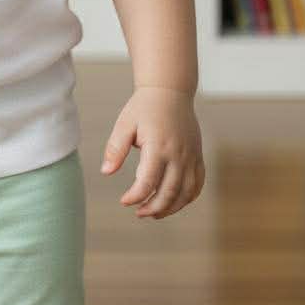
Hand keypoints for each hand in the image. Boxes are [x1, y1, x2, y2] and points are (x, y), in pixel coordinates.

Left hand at [100, 86, 204, 218]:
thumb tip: (106, 172)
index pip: (147, 182)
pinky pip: (198, 184)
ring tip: (154, 212)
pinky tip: (174, 202)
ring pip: (186, 193)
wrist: (170, 91)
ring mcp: (191, 156)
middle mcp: (178, 154)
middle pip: (169, 193)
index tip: (124, 201)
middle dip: (153, 208)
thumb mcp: (124, 125)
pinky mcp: (198, 156)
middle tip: (138, 213)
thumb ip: (116, 149)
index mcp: (158, 147)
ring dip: (171, 208)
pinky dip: (188, 198)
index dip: (135, 197)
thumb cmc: (144, 108)